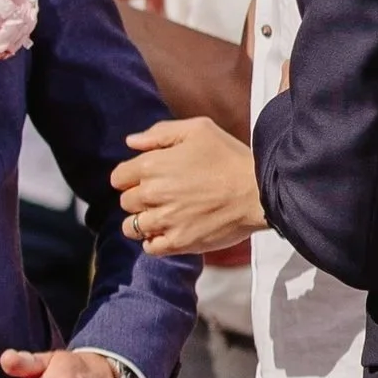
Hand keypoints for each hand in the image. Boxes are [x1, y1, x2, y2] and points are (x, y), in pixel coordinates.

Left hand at [113, 116, 259, 259]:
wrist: (259, 190)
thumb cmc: (230, 157)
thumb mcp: (197, 130)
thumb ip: (159, 133)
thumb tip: (131, 142)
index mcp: (152, 165)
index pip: (118, 178)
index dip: (130, 178)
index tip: (147, 179)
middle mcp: (152, 194)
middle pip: (125, 202)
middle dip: (138, 199)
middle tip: (163, 196)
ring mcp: (165, 220)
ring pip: (132, 228)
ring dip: (143, 222)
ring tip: (164, 216)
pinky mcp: (179, 242)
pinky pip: (150, 248)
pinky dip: (155, 242)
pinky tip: (170, 232)